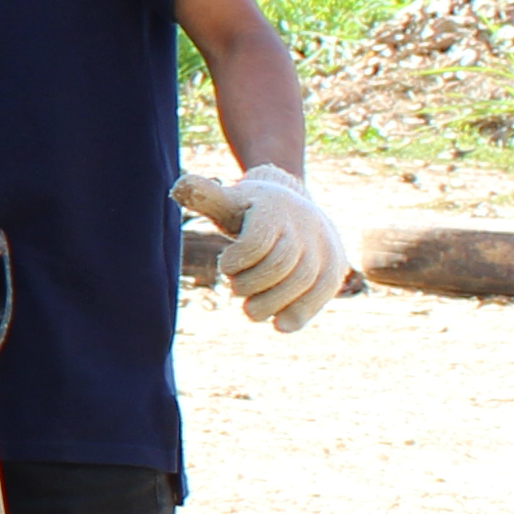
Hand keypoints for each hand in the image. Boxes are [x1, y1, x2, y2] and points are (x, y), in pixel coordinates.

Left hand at [182, 165, 347, 332]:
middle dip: (252, 285)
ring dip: (272, 303)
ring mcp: (324, 246)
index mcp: (274, 207)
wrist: (292, 208)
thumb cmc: (249, 210)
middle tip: (236, 290)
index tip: (227, 264)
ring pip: (304, 281)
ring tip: (251, 310)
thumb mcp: (226, 201)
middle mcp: (304, 225)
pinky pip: (322, 293)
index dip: (237, 262)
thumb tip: (179, 187)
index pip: (256, 242)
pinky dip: (301, 313)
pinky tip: (280, 326)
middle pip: (281, 264)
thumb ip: (204, 196)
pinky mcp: (334, 268)